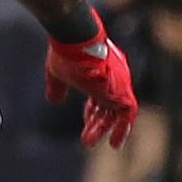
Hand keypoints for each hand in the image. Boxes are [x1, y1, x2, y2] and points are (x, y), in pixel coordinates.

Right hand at [45, 13, 137, 149]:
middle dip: (97, 123)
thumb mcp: (58, 74)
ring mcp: (120, 85)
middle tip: (86, 140)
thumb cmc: (66, 53)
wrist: (76, 39)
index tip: (85, 118)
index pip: (102, 95)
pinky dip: (121, 129)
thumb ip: (58, 87)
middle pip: (109, 105)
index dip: (93, 109)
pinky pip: (126, 115)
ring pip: (117, 113)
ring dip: (104, 129)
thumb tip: (55, 101)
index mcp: (102, 72)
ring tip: (88, 142)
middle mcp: (115, 78)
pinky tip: (113, 142)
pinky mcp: (121, 92)